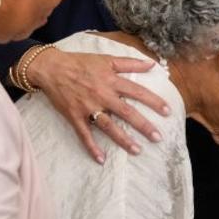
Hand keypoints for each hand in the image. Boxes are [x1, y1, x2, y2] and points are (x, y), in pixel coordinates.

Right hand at [25, 48, 168, 163]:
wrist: (51, 68)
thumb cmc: (80, 62)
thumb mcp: (106, 58)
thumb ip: (130, 63)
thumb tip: (152, 64)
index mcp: (111, 80)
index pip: (137, 92)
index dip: (153, 101)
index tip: (168, 112)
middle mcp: (102, 95)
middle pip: (126, 112)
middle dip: (143, 126)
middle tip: (158, 138)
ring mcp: (88, 107)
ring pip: (108, 126)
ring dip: (123, 139)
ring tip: (137, 150)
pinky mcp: (74, 116)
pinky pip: (84, 134)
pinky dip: (91, 147)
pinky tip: (101, 159)